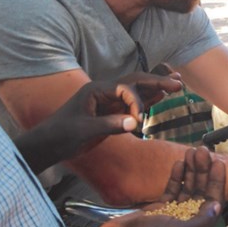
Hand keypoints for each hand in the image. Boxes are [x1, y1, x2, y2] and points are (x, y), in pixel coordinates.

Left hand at [16, 74, 183, 172]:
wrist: (49, 144)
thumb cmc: (62, 135)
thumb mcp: (85, 130)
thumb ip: (110, 124)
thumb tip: (135, 122)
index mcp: (96, 90)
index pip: (125, 88)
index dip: (136, 101)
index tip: (138, 121)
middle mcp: (104, 92)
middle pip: (135, 82)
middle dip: (157, 82)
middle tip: (178, 83)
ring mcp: (108, 101)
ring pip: (136, 90)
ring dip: (156, 87)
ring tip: (177, 83)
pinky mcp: (111, 112)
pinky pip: (133, 103)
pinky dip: (148, 99)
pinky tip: (162, 95)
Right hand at [94, 147, 224, 226]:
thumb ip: (203, 220)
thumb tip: (217, 205)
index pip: (213, 202)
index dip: (217, 182)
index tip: (218, 163)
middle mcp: (189, 222)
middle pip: (201, 192)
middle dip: (203, 171)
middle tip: (202, 150)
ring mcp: (174, 214)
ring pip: (188, 188)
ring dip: (191, 171)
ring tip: (192, 151)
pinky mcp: (160, 208)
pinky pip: (173, 190)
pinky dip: (177, 177)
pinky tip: (179, 163)